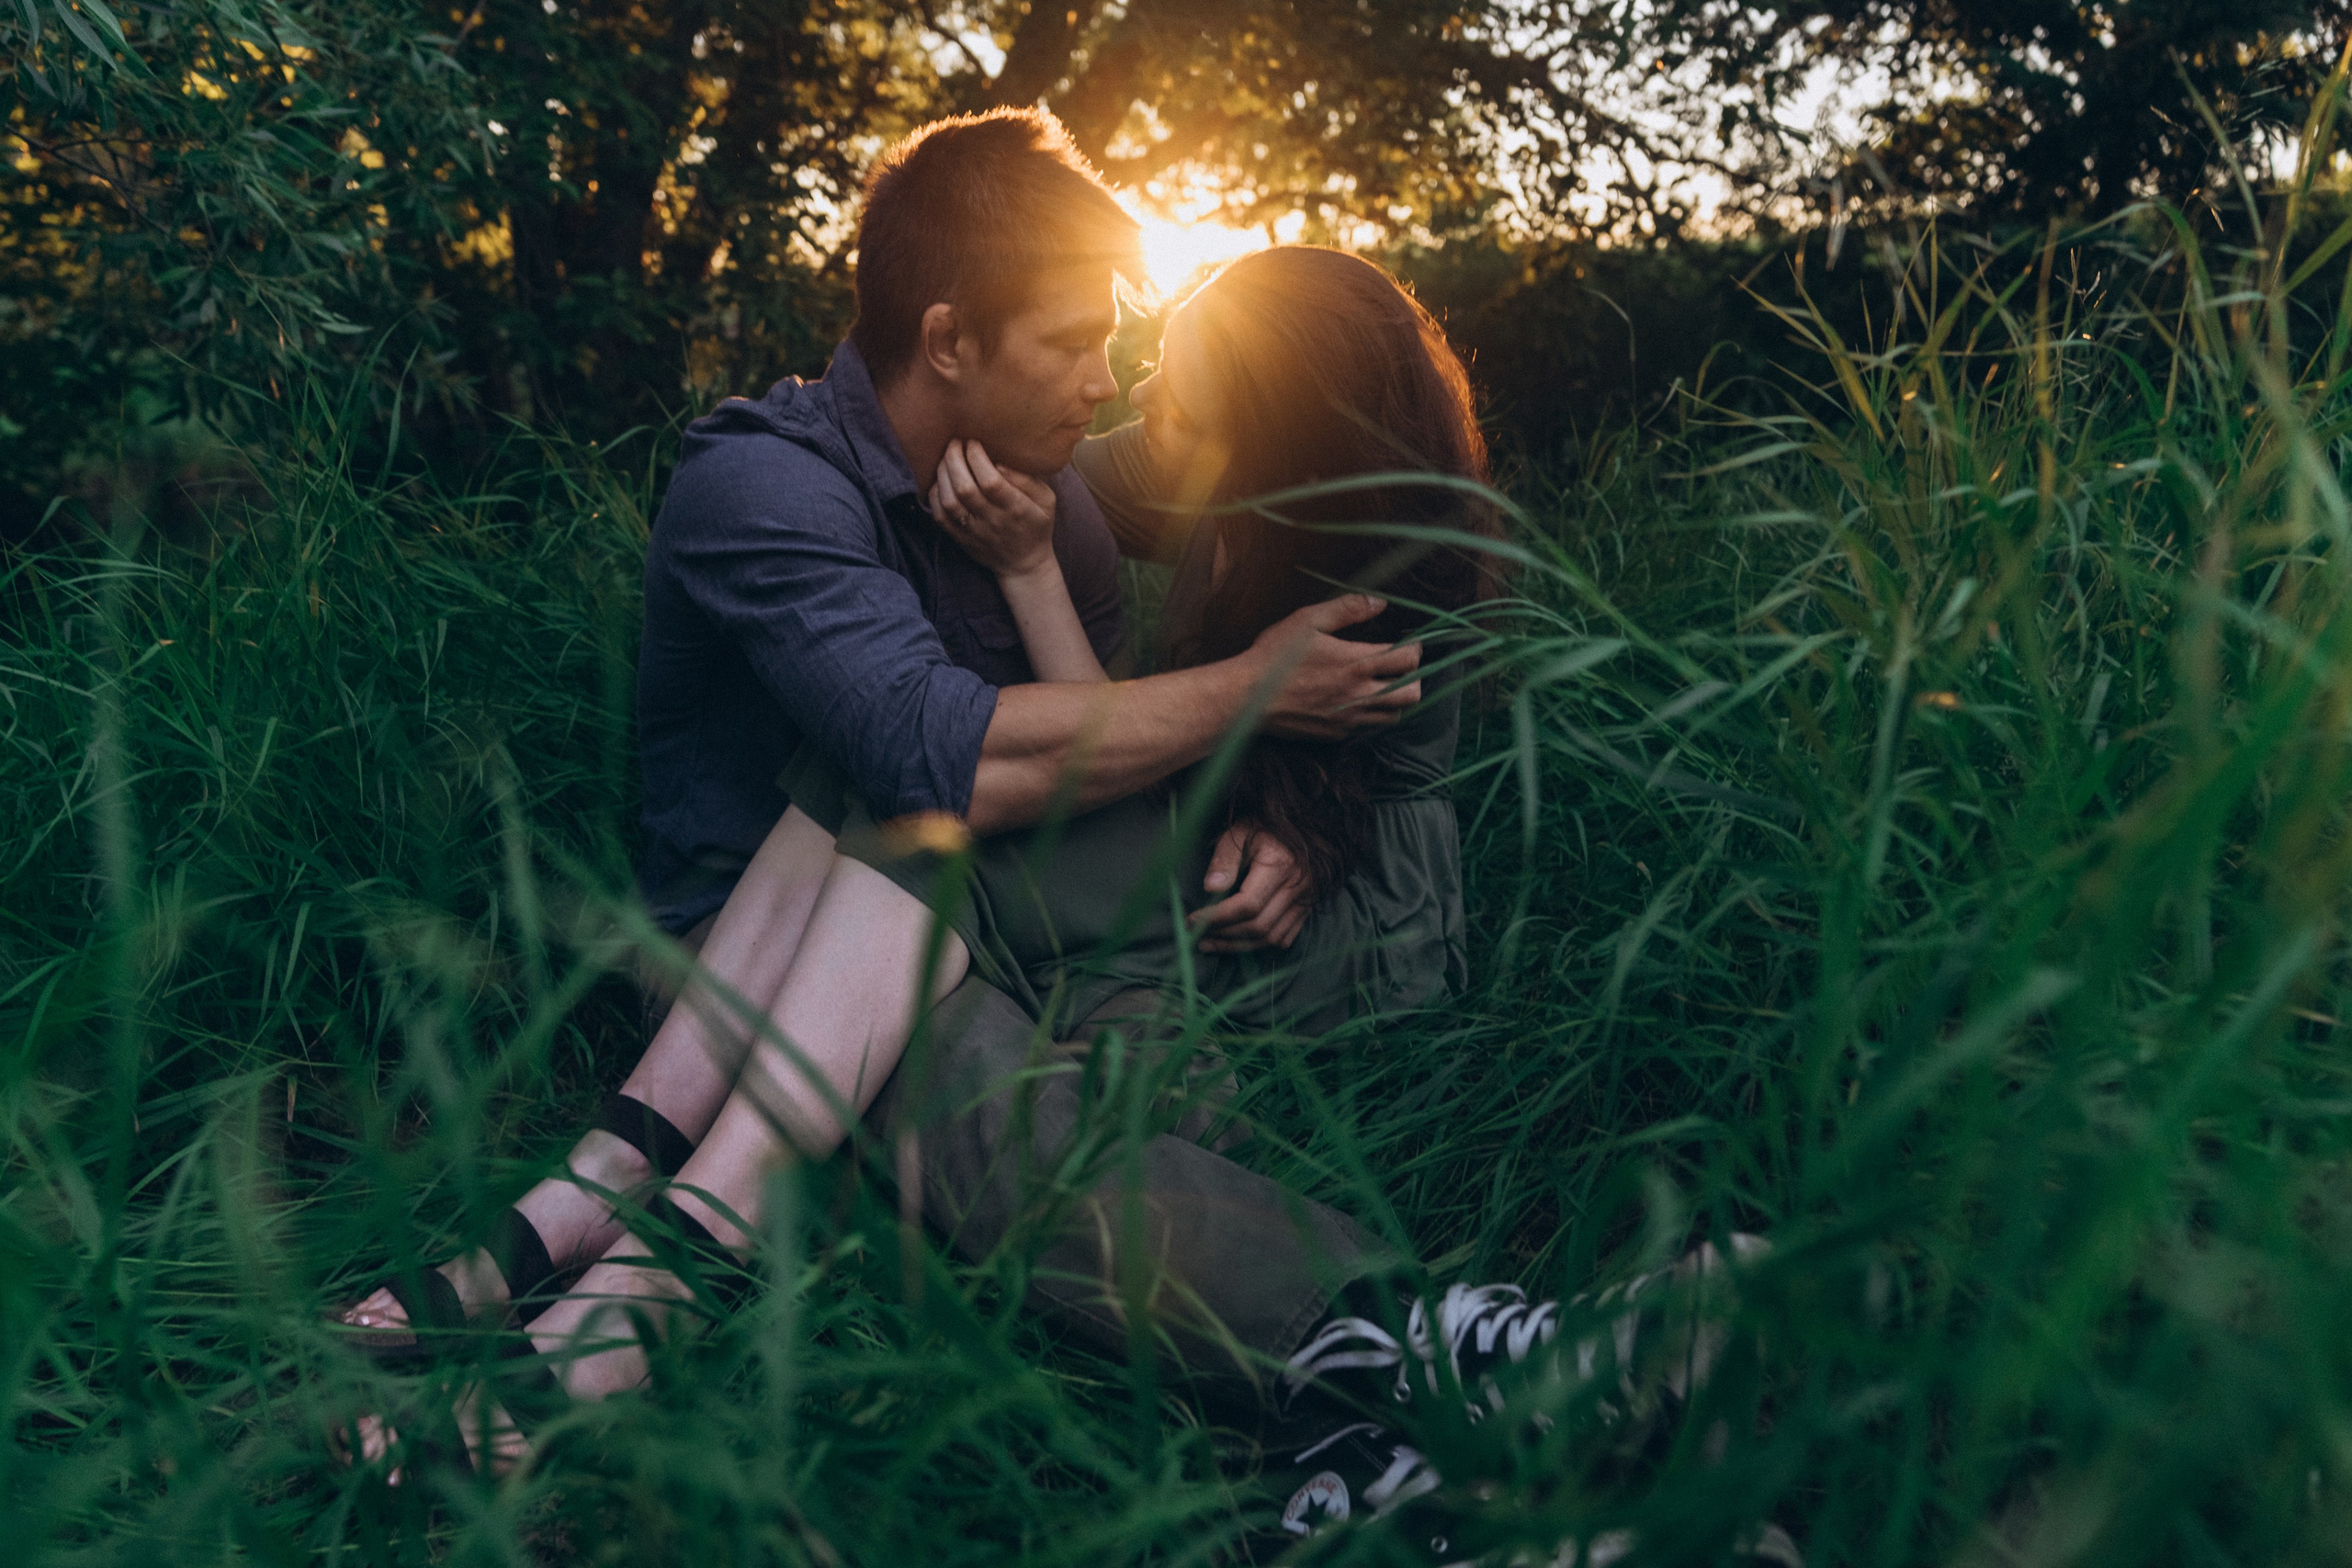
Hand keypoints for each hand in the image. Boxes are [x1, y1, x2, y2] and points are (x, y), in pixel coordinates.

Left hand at [930, 439, 1058, 577]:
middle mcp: (992, 521)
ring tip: (946, 457)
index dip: (977, 458)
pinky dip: (935, 495)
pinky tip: (940, 480)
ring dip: (943, 474)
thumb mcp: (1047, 500)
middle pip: (965, 489)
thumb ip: (1028, 480)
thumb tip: (1001, 462)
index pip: (991, 482)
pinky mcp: (959, 538)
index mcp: (1016, 509)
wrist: (1023, 564)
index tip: (974, 442)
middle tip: (955, 442)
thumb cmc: (1036, 525)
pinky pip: (940, 516)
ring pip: (950, 501)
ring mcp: (973, 531)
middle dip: (955, 460)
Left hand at [1190, 823, 1313, 950]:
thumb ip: (1224, 860)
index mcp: (1280, 865)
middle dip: (1224, 935)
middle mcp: (1297, 886)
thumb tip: (1210, 889)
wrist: (1300, 828)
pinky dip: (1259, 945)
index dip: (1218, 917)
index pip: (1247, 904)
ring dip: (1238, 946)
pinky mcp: (1306, 908)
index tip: (1193, 919)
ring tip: (1210, 943)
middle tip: (1197, 933)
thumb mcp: (1239, 833)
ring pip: (1271, 938)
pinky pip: (1284, 938)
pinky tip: (1237, 943)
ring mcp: (1305, 900)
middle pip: (1258, 926)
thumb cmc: (1263, 828)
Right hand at [1249, 595, 1422, 739]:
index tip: (1408, 643)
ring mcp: (1349, 718)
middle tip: (1399, 667)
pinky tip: (1355, 700)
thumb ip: (1347, 609)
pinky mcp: (1336, 734)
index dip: (1415, 649)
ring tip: (1380, 684)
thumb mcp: (1307, 621)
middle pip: (1412, 694)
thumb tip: (1379, 602)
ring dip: (1394, 699)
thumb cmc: (1274, 655)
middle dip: (1414, 678)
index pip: (1408, 659)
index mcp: (1355, 663)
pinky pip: (1368, 728)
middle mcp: (1358, 694)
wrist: (1248, 698)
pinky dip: (1370, 715)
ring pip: (1394, 715)